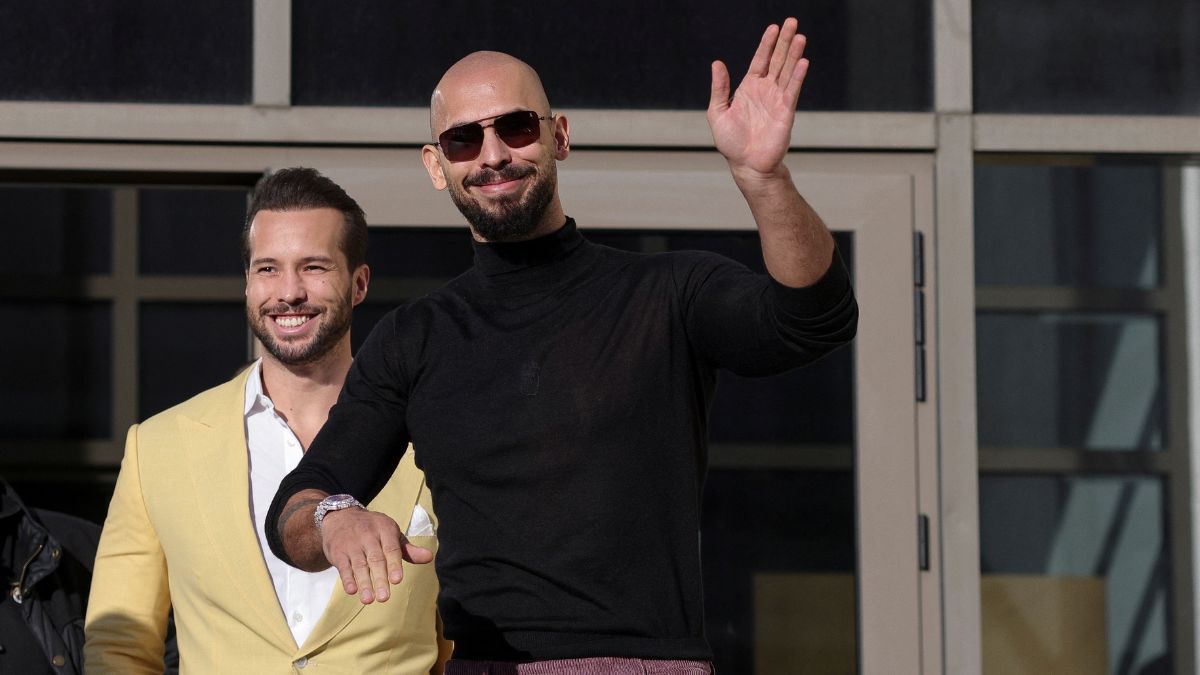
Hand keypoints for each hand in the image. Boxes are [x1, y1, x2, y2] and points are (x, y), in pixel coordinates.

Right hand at [320, 507, 432, 603]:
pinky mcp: (338, 552)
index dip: (394, 564)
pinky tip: (352, 591)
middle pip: (375, 559)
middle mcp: (368, 535)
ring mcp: (351, 543)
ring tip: (369, 600)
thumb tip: (429, 557)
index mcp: (385, 529)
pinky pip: (343, 566)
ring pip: (359, 565)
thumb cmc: (373, 530)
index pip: (391, 548)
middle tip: (384, 598)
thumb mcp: (391, 534)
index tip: (397, 580)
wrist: (341, 517)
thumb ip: (408, 550)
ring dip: (364, 583)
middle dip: (380, 579)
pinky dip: (347, 579)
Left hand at [707, 18, 808, 179]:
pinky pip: (792, 91)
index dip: (767, 44)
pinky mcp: (786, 112)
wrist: (747, 165)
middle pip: (778, 60)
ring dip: (794, 54)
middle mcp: (766, 91)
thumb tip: (717, 63)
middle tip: (793, 22)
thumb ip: (719, 88)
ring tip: (800, 36)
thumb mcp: (718, 112)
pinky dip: (797, 76)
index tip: (774, 28)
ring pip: (787, 72)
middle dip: (785, 42)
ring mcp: (777, 100)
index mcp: (749, 88)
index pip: (761, 60)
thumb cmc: (731, 143)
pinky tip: (803, 62)